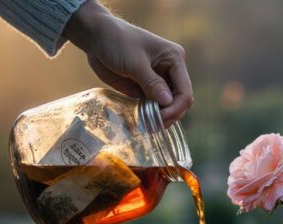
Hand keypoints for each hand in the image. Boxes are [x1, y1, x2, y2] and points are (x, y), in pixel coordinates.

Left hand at [64, 1, 193, 125]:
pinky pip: (153, 105)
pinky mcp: (146, 87)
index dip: (176, 108)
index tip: (160, 119)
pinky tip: (142, 121)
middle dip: (170, 114)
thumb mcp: (135, 63)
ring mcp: (159, 80)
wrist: (97, 38)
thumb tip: (168, 102)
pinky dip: (150, 115)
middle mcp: (171, 70)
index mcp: (174, 59)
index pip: (184, 90)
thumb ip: (152, 83)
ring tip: (147, 126)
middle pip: (180, 100)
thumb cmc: (117, 42)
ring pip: (168, 105)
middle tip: (153, 125)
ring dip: (160, 117)